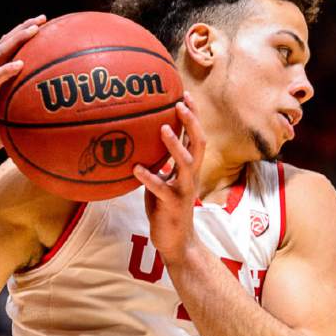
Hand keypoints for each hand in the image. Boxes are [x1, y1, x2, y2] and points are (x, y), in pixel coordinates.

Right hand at [0, 15, 46, 163]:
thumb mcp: (11, 122)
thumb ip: (26, 115)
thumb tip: (53, 119)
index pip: (11, 51)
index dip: (25, 37)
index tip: (45, 26)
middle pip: (6, 45)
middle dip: (24, 29)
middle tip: (42, 19)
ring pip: (0, 55)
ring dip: (17, 40)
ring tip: (34, 30)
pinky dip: (6, 71)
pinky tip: (19, 64)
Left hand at [133, 92, 206, 263]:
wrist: (176, 242)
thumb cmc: (165, 208)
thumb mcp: (162, 180)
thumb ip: (157, 162)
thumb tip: (136, 141)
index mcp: (189, 168)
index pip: (196, 135)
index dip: (193, 114)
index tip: (183, 93)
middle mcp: (191, 175)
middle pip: (199, 142)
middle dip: (191, 121)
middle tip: (178, 103)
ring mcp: (184, 189)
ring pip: (186, 163)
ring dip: (175, 145)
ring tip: (163, 129)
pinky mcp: (173, 205)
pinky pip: (161, 188)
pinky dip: (149, 177)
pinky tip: (136, 168)